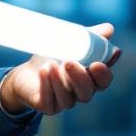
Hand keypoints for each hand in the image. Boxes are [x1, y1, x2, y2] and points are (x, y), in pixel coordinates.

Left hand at [0, 23, 115, 114]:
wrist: (26, 74)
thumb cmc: (53, 57)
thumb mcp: (71, 42)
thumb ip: (90, 37)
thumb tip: (108, 29)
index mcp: (90, 79)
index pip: (103, 81)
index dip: (103, 75)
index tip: (98, 63)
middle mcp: (79, 93)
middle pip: (87, 92)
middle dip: (79, 78)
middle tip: (69, 61)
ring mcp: (63, 102)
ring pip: (67, 99)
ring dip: (59, 81)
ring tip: (51, 64)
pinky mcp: (47, 106)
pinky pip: (48, 101)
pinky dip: (46, 86)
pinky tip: (43, 71)